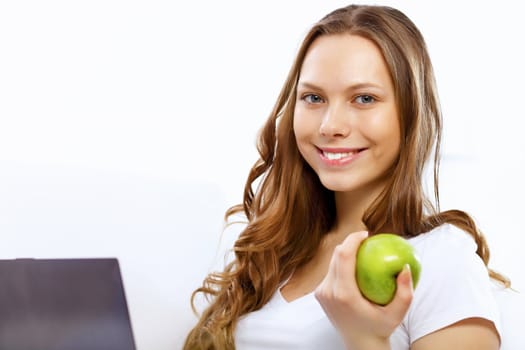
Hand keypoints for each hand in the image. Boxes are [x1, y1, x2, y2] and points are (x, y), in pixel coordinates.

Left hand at [314, 231, 413, 349]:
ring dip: (346, 253)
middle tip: (367, 240)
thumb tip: (406, 266)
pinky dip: (342, 264)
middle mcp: (328, 292)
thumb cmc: (380, 328)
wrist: (359, 345)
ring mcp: (321, 293)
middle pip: (335, 255)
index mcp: (344, 294)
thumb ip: (405, 292)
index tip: (367, 235)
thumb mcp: (398, 314)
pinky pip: (331, 272)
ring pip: (332, 262)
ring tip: (363, 251)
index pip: (344, 256)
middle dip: (350, 243)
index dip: (353, 239)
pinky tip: (356, 264)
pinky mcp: (319, 294)